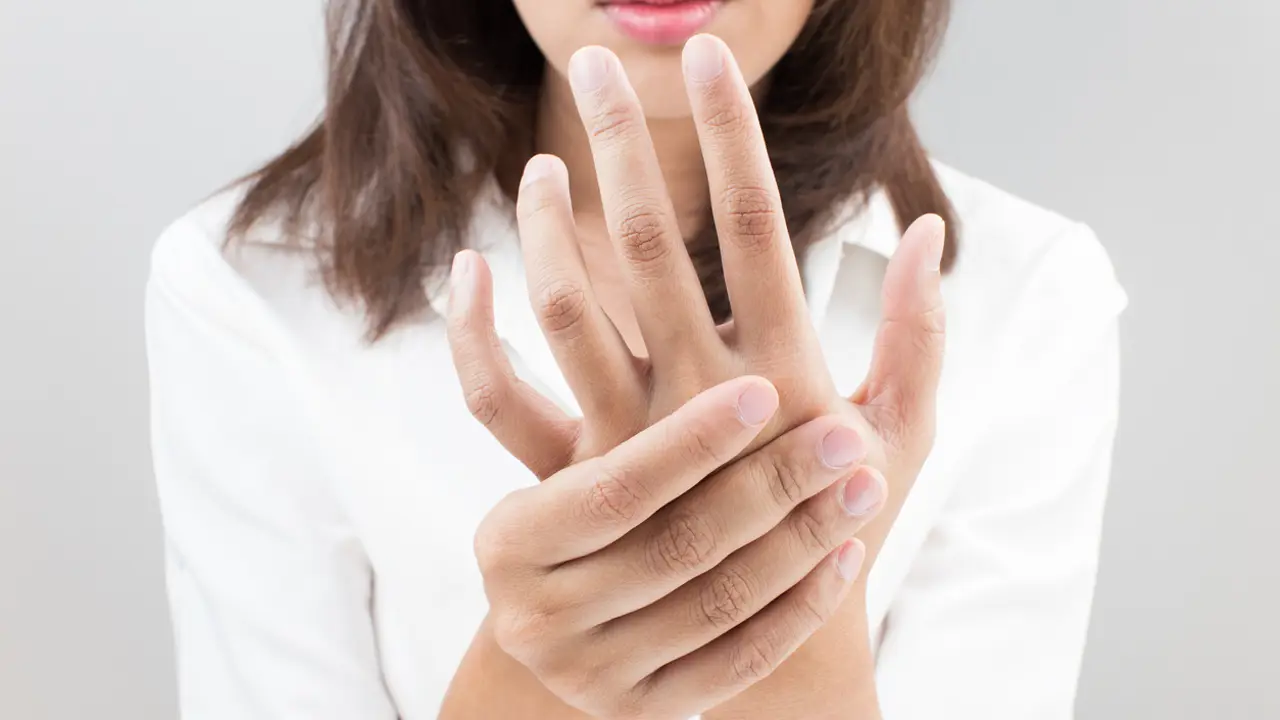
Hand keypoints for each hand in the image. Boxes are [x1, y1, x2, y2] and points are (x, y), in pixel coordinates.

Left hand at [449, 34, 944, 571]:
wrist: (765, 636)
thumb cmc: (844, 519)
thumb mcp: (904, 431)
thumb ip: (920, 332)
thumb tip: (930, 229)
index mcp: (787, 369)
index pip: (752, 224)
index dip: (728, 132)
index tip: (705, 55)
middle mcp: (700, 396)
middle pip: (648, 243)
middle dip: (623, 141)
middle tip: (598, 63)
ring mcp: (630, 437)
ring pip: (566, 307)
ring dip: (544, 223)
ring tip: (540, 163)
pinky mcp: (576, 474)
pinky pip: (498, 401)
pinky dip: (470, 335)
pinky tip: (466, 272)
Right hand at [460, 375, 884, 718]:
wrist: (557, 634)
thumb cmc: (574, 510)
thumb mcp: (557, 446)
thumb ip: (585, 348)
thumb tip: (768, 261)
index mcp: (515, 538)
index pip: (613, 489)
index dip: (688, 440)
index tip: (766, 388)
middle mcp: (543, 611)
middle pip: (674, 545)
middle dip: (768, 485)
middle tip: (844, 434)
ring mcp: (593, 671)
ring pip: (718, 603)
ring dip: (800, 541)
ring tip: (863, 482)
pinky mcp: (645, 709)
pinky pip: (741, 661)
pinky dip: (799, 608)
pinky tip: (846, 555)